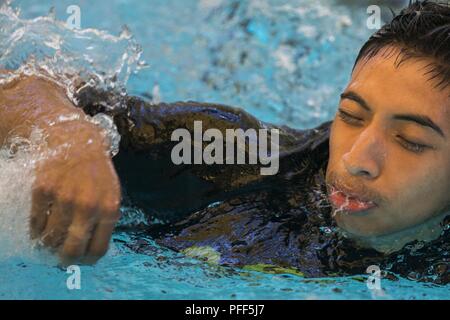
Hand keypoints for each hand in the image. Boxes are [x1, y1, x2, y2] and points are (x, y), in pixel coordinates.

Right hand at [30, 128, 120, 265]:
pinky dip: (37, 230)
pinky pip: (35, 224)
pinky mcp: (43, 191)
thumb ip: (105, 219)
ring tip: (51, 238)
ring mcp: (64, 199)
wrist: (76, 141)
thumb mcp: (111, 193)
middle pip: (72, 250)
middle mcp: (88, 207)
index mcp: (109, 209)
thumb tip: (93, 247)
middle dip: (66, 259)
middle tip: (61, 258)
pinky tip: (41, 226)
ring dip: (49, 244)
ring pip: (51, 239)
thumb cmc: (96, 171)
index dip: (88, 260)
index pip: (98, 248)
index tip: (81, 261)